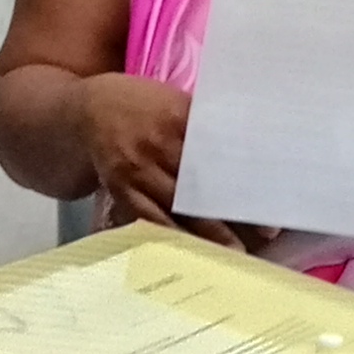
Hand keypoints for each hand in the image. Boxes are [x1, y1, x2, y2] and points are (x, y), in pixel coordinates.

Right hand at [76, 74, 269, 253]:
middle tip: (267, 232)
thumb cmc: (138, 105)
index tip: (270, 191)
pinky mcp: (122, 190)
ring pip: (180, 206)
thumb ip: (203, 122)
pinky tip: (194, 253)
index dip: (245, 172)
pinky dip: (174, 236)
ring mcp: (138, 169)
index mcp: (178, 116)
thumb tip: (249, 146)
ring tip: (236, 252)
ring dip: (209, 232)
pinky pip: (151, 218)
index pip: (219, 146)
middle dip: (233, 209)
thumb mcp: (171, 100)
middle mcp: (158, 144)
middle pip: (203, 181)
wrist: (82, 114)